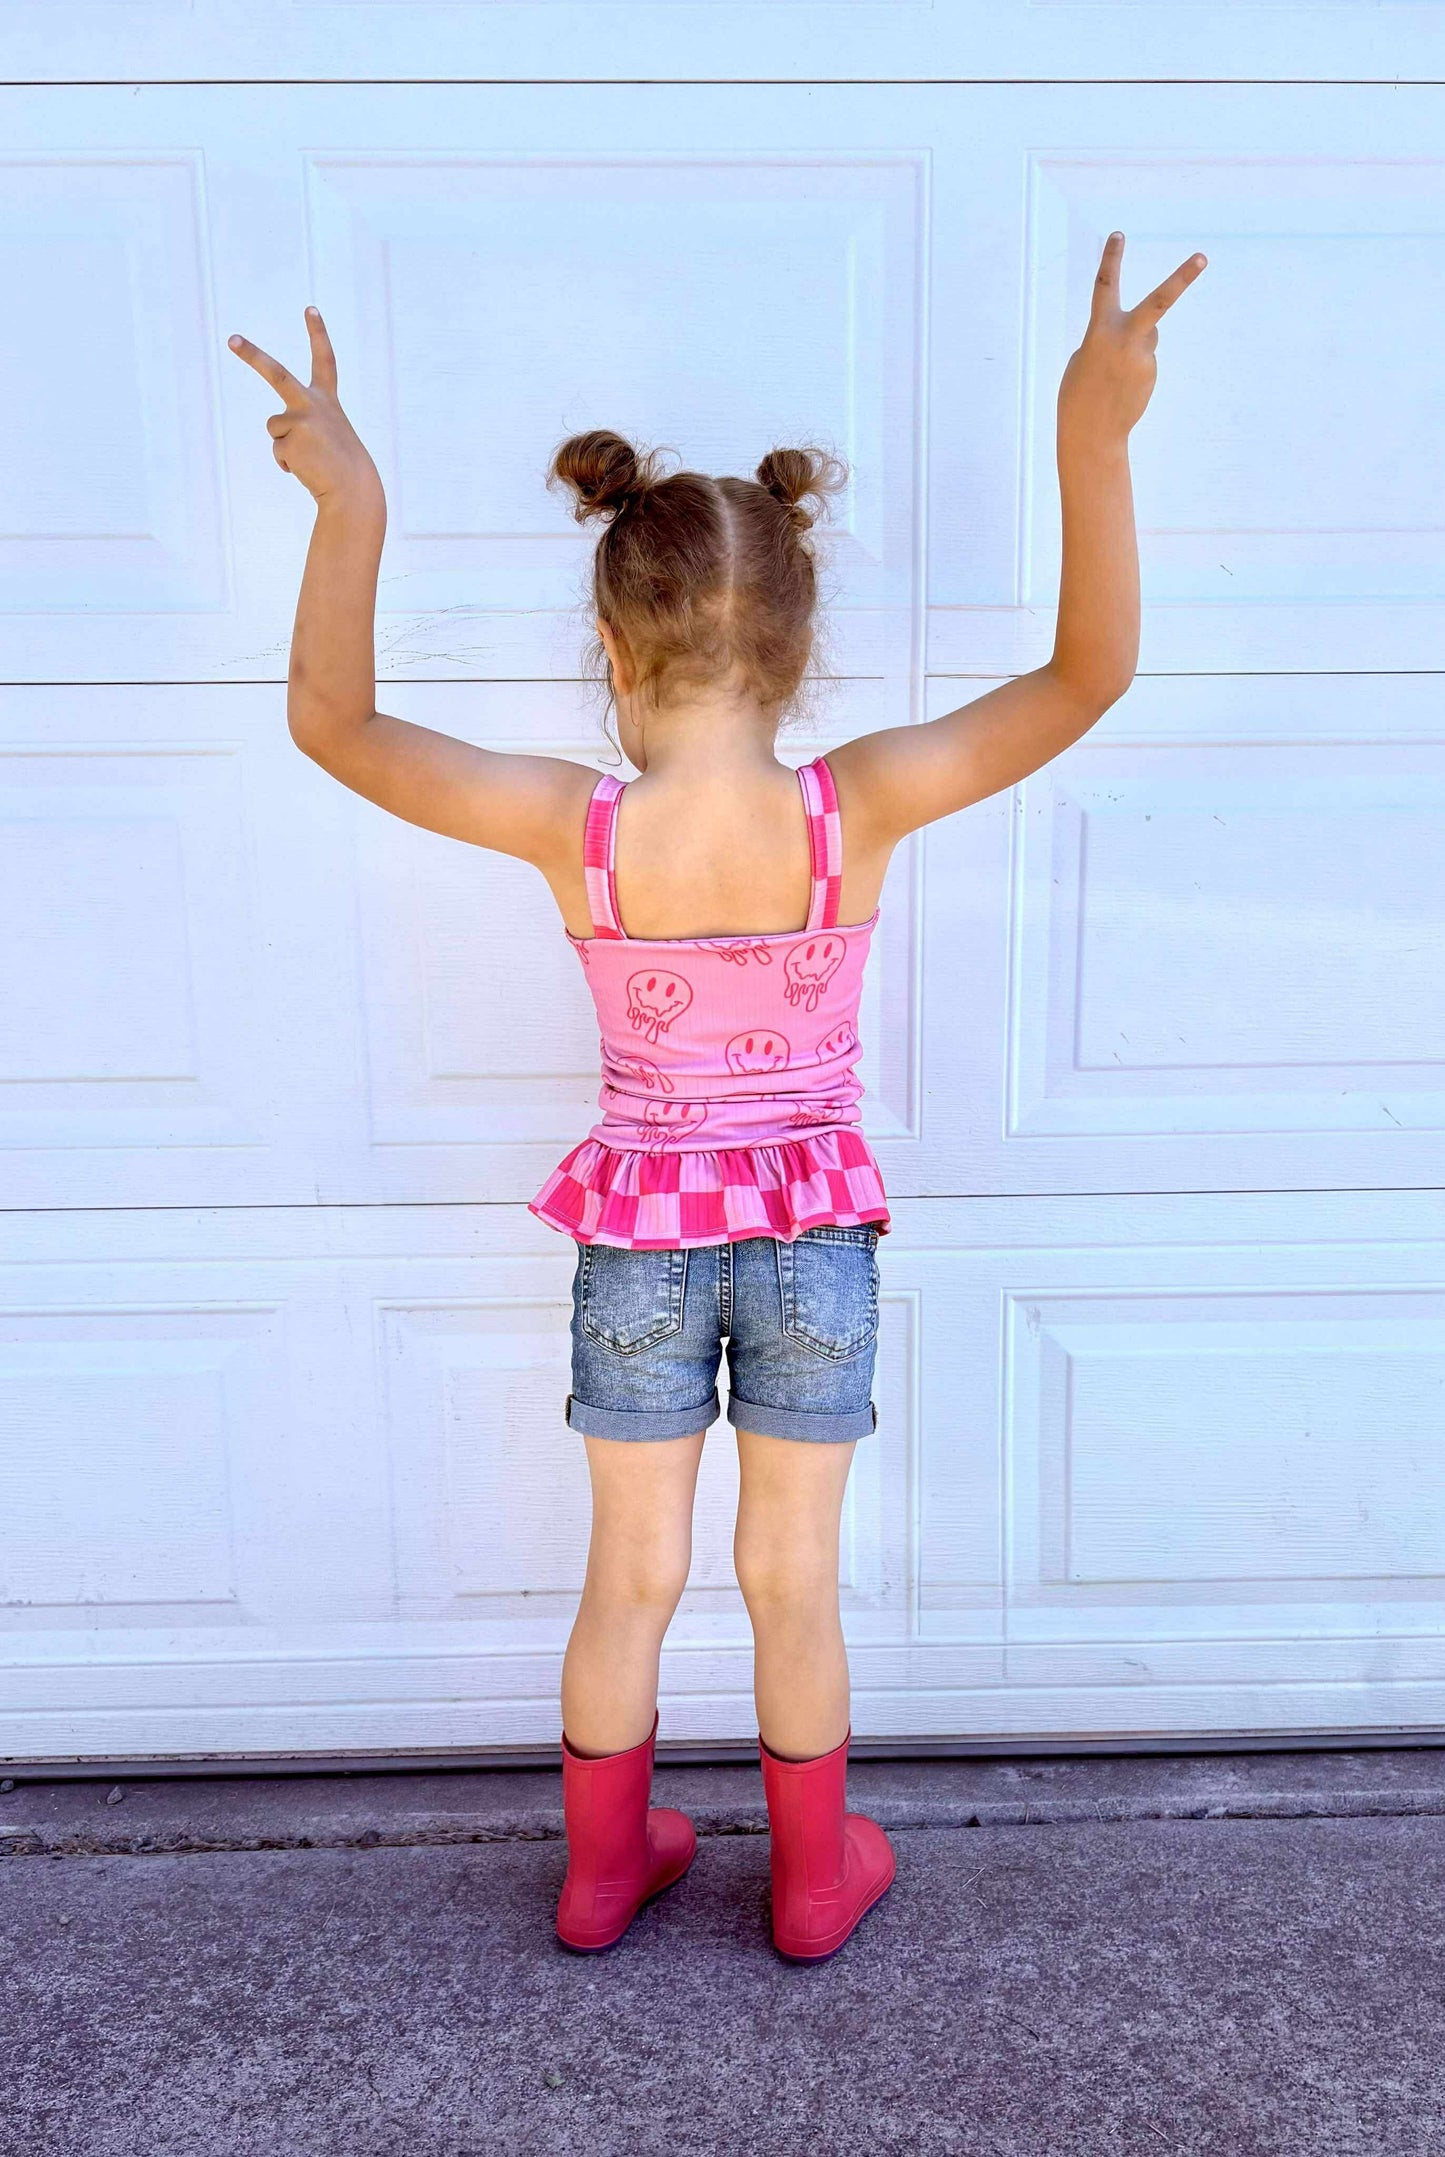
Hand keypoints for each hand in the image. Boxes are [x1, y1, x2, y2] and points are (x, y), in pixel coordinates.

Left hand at [228, 308, 382, 511]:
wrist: (353, 489)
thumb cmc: (342, 466)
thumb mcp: (329, 437)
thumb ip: (305, 427)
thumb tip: (282, 443)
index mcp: (328, 400)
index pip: (325, 360)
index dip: (318, 334)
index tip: (310, 308)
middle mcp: (313, 404)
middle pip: (276, 374)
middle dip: (252, 355)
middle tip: (231, 339)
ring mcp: (301, 420)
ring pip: (276, 429)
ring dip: (286, 446)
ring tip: (311, 459)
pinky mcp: (289, 440)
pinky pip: (277, 451)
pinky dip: (287, 463)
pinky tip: (307, 468)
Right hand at [1058, 232, 1205, 441]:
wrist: (1091, 433)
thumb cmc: (1078, 393)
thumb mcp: (1086, 357)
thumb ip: (1113, 336)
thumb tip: (1147, 335)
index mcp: (1099, 331)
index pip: (1104, 286)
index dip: (1111, 259)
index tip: (1119, 234)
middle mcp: (1125, 339)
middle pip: (1159, 302)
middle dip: (1182, 278)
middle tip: (1203, 257)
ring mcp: (1143, 357)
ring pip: (1144, 338)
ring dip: (1130, 351)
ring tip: (1111, 379)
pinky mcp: (1151, 372)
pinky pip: (1143, 360)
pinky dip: (1131, 370)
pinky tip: (1120, 389)